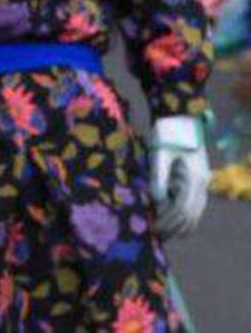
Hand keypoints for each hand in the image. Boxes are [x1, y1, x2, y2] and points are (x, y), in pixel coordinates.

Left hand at [150, 115, 209, 237]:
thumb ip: (159, 178)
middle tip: (156, 237)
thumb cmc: (167, 133)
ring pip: (194, 213)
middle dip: (173, 228)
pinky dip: (181, 215)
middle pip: (191, 216)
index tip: (153, 229)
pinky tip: (166, 219)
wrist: (181, 117)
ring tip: (161, 233)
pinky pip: (192, 205)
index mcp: (194, 178)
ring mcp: (202, 184)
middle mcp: (202, 184)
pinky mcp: (196, 182)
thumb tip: (158, 201)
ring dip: (179, 225)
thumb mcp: (159, 154)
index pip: (183, 209)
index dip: (168, 222)